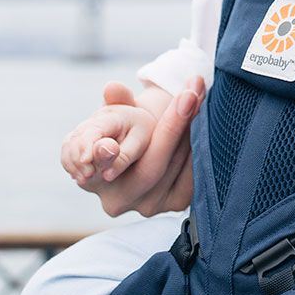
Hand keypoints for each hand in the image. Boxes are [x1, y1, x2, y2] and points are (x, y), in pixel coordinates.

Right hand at [60, 76, 205, 216]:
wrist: (143, 151)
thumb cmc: (121, 129)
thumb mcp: (114, 113)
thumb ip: (115, 101)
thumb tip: (112, 88)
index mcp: (90, 177)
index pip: (102, 161)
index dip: (111, 150)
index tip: (133, 127)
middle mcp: (118, 200)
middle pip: (149, 167)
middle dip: (172, 127)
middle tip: (188, 95)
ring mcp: (147, 205)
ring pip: (175, 168)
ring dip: (191, 129)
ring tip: (198, 95)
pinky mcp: (175, 202)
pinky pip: (193, 176)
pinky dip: (200, 146)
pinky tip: (204, 120)